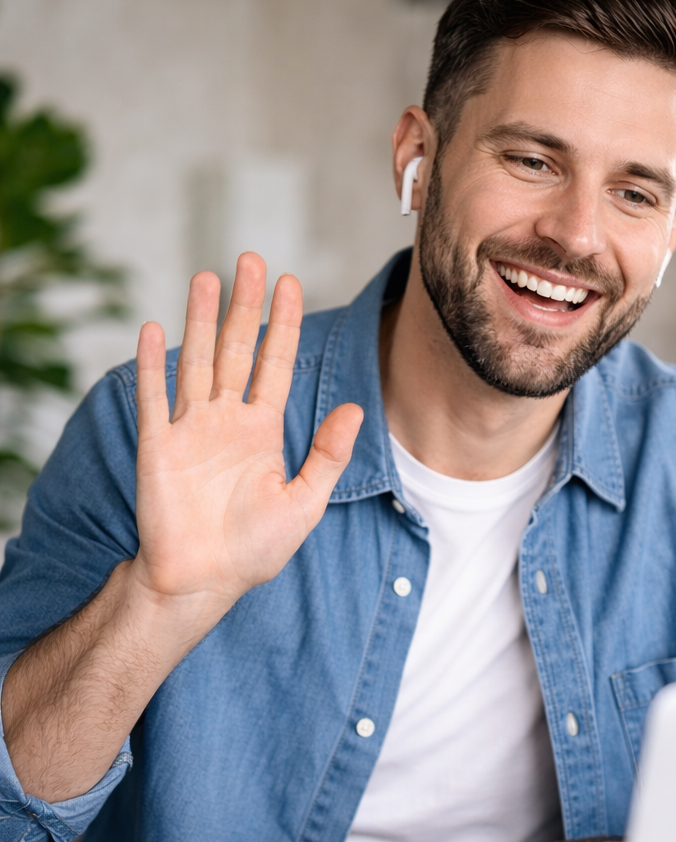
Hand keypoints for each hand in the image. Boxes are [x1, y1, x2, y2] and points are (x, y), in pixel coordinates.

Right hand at [131, 254, 362, 620]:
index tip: (291, 282)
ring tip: (207, 277)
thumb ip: (327, 454)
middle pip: (237, 350)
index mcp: (262, 430)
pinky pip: (154, 399)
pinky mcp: (158, 447)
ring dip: (201, 321)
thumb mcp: (304, 502)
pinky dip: (152, 365)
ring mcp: (189, 430)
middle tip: (252, 259)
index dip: (283, 324)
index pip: (275, 364)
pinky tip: (154, 329)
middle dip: (246, 305)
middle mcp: (226, 421)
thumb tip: (356, 408)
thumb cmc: (253, 550)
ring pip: (196, 362)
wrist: (202, 582)